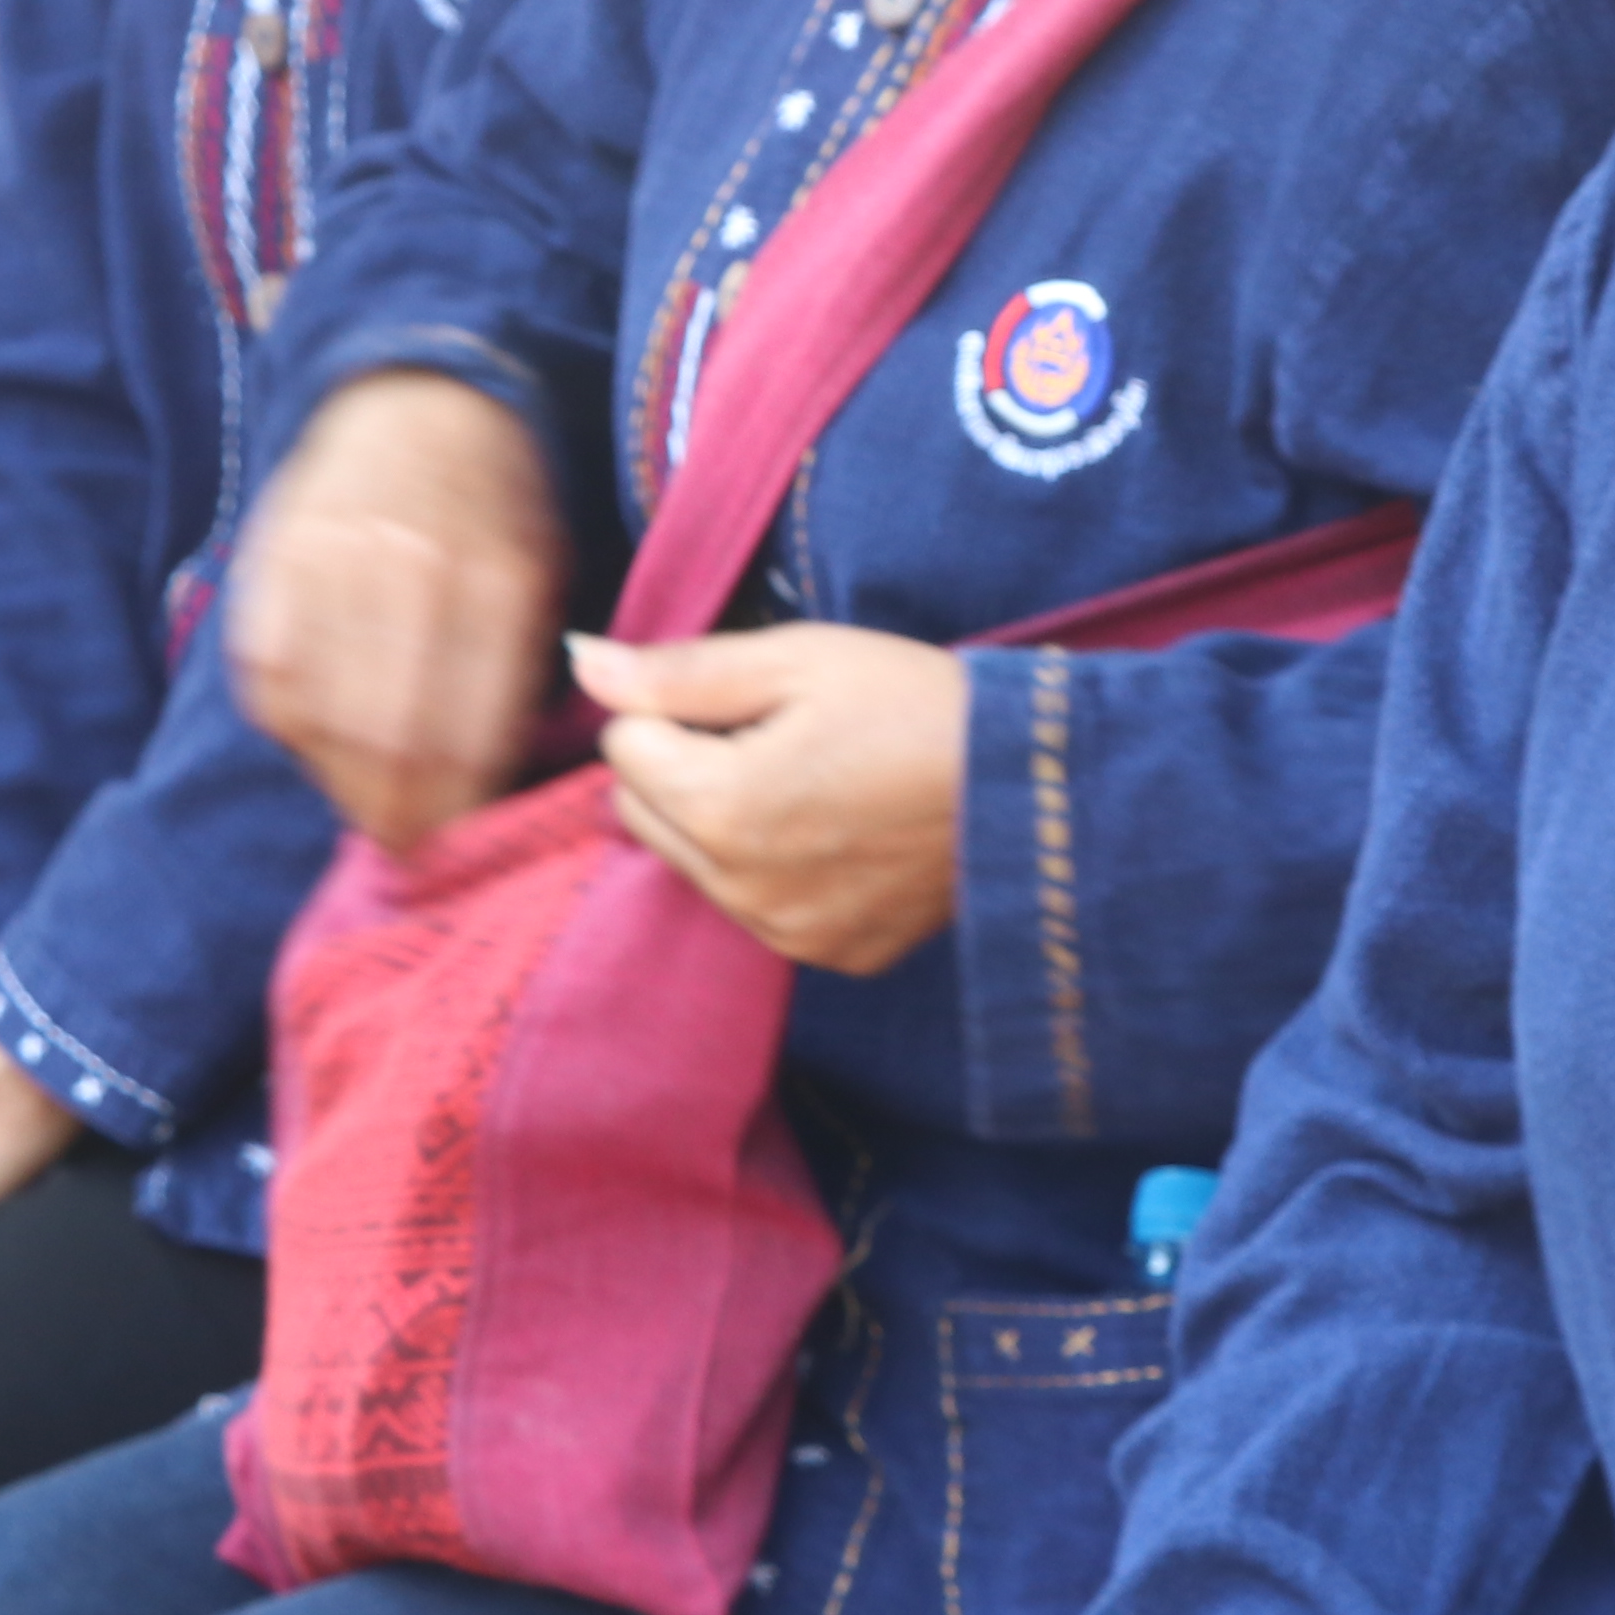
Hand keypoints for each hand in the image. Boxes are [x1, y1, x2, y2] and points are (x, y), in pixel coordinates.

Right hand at [230, 371, 567, 848]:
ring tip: (359, 801)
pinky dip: (289, 724)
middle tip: (399, 844)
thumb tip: (490, 782)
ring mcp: (334, 565)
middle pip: (391, 738)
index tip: (451, 844)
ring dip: (339, 780)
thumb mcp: (543, 572)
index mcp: (498, 583)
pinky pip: (268, 677)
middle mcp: (413, 574)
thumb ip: (522, 670)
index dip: (456, 808)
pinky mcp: (273, 562)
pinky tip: (316, 737)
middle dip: (394, 811)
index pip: (471, 732)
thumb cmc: (493, 504)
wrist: (417, 399)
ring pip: (322, 717)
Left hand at [569, 624, 969, 974]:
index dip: (675, 706)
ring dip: (722, 819)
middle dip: (682, 767)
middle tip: (776, 733)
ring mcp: (786, 934)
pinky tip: (841, 829)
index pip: (621, 745)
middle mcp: (740, 890)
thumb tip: (581, 663)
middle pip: (640, 812)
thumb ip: (678, 670)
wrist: (1033, 781)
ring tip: (813, 779)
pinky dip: (774, 868)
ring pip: (692, 863)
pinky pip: (756, 907)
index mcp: (720, 808)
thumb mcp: (797, 658)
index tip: (752, 698)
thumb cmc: (915, 702)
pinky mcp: (830, 956)